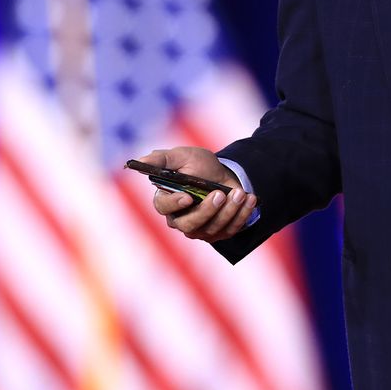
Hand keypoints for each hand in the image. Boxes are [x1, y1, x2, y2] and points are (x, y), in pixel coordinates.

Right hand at [135, 146, 257, 242]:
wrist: (223, 174)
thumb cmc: (199, 165)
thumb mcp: (183, 156)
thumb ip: (162, 158)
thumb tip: (140, 161)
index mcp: (166, 200)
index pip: (163, 207)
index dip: (174, 204)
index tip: (188, 196)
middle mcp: (180, 219)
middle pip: (189, 225)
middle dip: (207, 211)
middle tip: (220, 194)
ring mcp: (199, 229)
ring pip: (211, 229)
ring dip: (229, 211)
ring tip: (240, 193)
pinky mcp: (217, 233)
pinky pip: (230, 230)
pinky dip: (242, 215)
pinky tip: (249, 200)